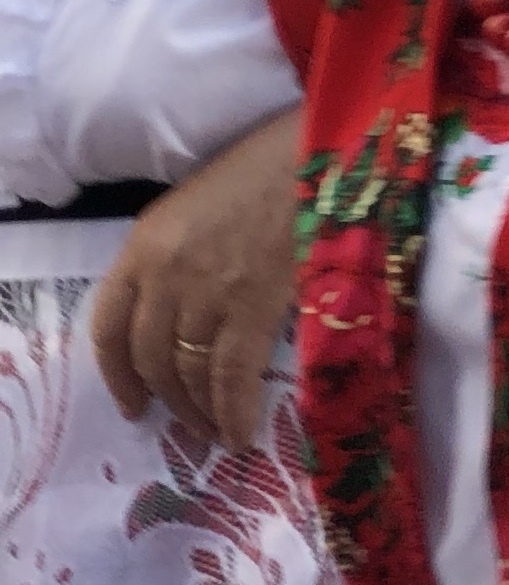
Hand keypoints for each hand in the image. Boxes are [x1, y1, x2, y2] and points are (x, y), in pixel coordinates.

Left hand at [92, 112, 303, 445]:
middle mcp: (166, 275)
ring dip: (200, 410)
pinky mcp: (256, 305)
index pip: (110, 327)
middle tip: (186, 424)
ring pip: (189, 371)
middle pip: (151, 357)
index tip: (133, 404)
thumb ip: (174, 258)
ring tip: (216, 432)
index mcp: (144, 245)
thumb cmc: (267, 168)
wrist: (323, 150)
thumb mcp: (195, 208)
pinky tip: (239, 433)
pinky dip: (233, 410)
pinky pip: (233, 374)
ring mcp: (209, 292)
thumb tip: (181, 317)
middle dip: (168, 399)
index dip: (117, 375)